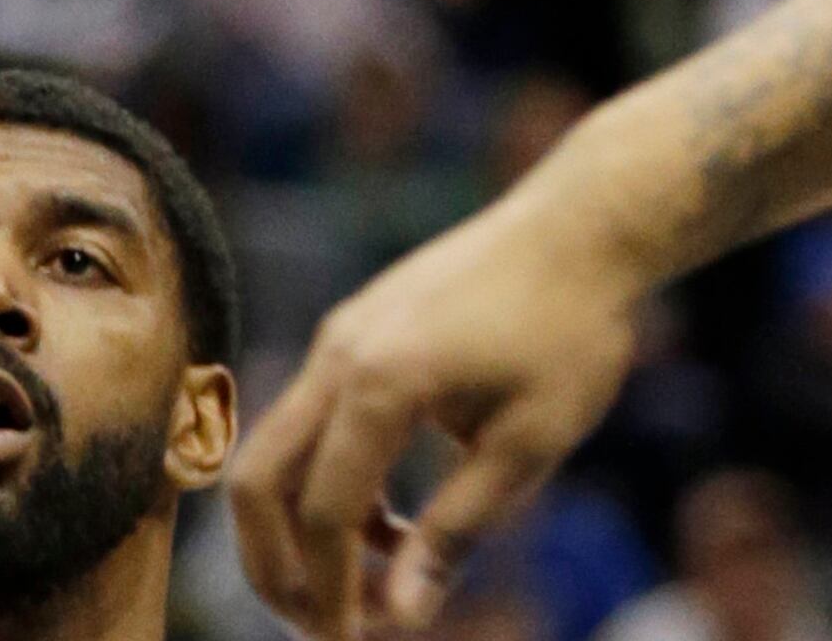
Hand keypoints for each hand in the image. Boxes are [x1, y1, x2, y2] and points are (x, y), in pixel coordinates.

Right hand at [230, 189, 640, 637]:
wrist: (574, 229)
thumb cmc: (569, 336)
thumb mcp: (528, 447)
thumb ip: (457, 530)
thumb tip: (404, 614)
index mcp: (379, 384)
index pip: (321, 510)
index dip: (328, 590)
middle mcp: (336, 358)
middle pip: (257, 478)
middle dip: (274, 564)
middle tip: (318, 627)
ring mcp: (336, 340)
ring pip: (275, 451)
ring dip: (303, 528)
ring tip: (367, 584)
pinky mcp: (350, 337)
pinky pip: (310, 423)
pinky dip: (329, 485)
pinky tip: (388, 521)